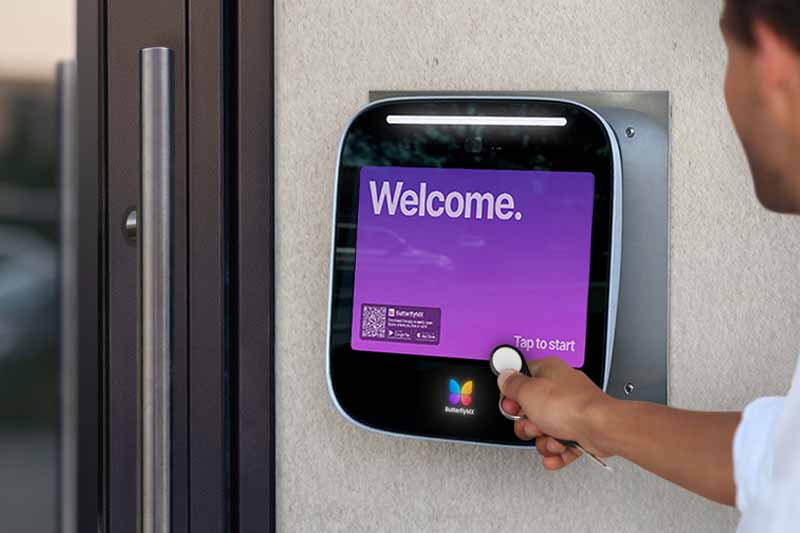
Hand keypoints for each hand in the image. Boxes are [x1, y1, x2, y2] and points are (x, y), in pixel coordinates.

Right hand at [497, 356, 614, 469]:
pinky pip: (560, 444)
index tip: (512, 405)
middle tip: (534, 423)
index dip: (512, 396)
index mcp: (548, 371)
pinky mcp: (580, 430)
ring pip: (544, 430)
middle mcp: (560, 388)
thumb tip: (505, 378)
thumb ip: (512, 385)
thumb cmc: (570, 406)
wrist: (601, 428)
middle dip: (529, 424)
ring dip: (544, 440)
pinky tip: (557, 451)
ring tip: (552, 437)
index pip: (521, 379)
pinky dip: (557, 452)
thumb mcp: (528, 392)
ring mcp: (571, 411)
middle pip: (530, 410)